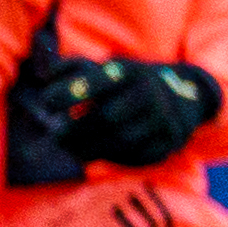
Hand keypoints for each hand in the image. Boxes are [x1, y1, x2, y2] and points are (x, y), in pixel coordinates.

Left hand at [11, 53, 223, 171]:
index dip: (71, 91)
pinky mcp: (169, 141)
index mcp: (130, 70)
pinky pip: (136, 156)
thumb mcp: (105, 68)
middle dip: (75, 130)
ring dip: (89, 149)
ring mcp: (163, 117)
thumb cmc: (127, 83)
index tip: (45, 102)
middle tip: (54, 137)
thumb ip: (70, 69)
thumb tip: (44, 72)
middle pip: (106, 118)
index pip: (99, 80)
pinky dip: (111, 158)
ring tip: (69, 149)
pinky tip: (95, 155)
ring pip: (120, 141)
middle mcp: (150, 92)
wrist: (184, 96)